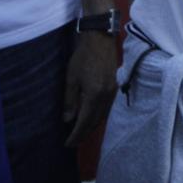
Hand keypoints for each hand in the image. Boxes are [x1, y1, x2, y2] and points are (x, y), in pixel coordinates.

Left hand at [62, 30, 118, 145]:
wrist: (100, 39)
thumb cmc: (82, 57)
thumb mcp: (71, 79)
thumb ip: (70, 101)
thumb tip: (68, 120)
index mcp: (95, 95)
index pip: (84, 122)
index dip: (75, 135)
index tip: (67, 144)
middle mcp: (106, 96)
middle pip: (95, 122)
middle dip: (84, 134)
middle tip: (72, 142)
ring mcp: (113, 91)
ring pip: (102, 116)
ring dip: (91, 126)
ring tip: (80, 133)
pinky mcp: (114, 86)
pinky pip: (106, 108)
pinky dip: (98, 117)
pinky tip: (91, 117)